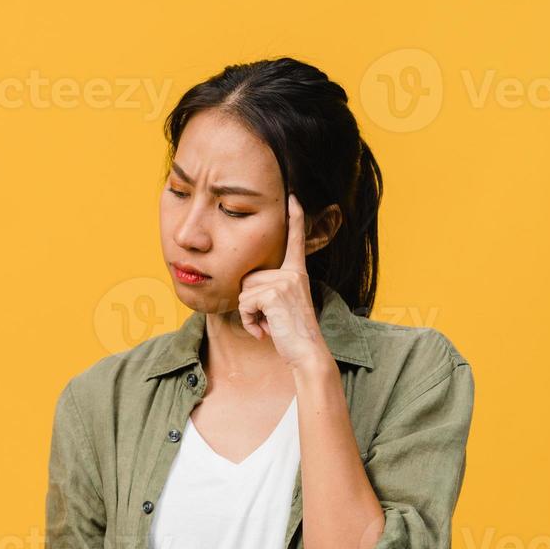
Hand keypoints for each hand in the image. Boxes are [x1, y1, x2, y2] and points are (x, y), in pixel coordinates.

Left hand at [236, 193, 331, 370]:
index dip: (294, 218)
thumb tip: (246, 287)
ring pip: (243, 293)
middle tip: (272, 319)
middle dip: (250, 303)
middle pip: (248, 278)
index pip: (295, 241)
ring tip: (270, 325)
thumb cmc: (291, 333)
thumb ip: (269, 290)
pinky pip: (243, 305)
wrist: (307, 352)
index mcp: (296, 272)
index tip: (292, 196)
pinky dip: (250, 322)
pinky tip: (266, 331)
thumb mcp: (283, 306)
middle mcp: (292, 273)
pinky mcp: (273, 294)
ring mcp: (284, 282)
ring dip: (249, 315)